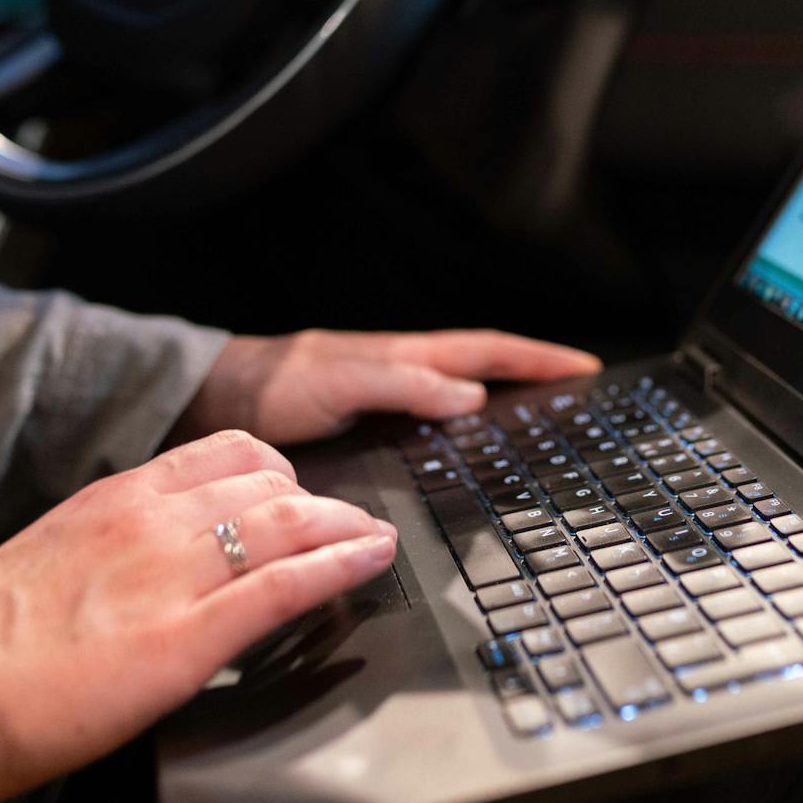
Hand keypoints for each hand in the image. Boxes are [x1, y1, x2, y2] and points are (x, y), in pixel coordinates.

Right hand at [0, 430, 397, 802]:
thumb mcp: (46, 564)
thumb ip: (105, 551)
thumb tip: (141, 570)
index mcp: (112, 499)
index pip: (222, 452)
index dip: (276, 471)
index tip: (296, 490)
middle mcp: (148, 520)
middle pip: (269, 482)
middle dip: (319, 500)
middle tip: (345, 521)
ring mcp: (170, 574)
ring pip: (289, 521)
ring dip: (344, 526)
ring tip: (370, 537)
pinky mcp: (187, 638)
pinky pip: (287, 584)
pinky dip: (342, 564)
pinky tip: (370, 559)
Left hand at [182, 328, 602, 445]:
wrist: (217, 399)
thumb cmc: (272, 384)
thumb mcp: (341, 381)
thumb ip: (403, 384)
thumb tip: (472, 395)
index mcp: (405, 357)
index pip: (488, 351)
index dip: (538, 360)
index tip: (584, 367)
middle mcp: (403, 373)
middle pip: (485, 369)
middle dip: (535, 374)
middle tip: (581, 389)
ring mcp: (387, 398)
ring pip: (461, 394)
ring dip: (505, 398)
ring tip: (543, 417)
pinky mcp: (368, 424)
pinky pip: (432, 422)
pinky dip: (463, 427)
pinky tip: (468, 451)